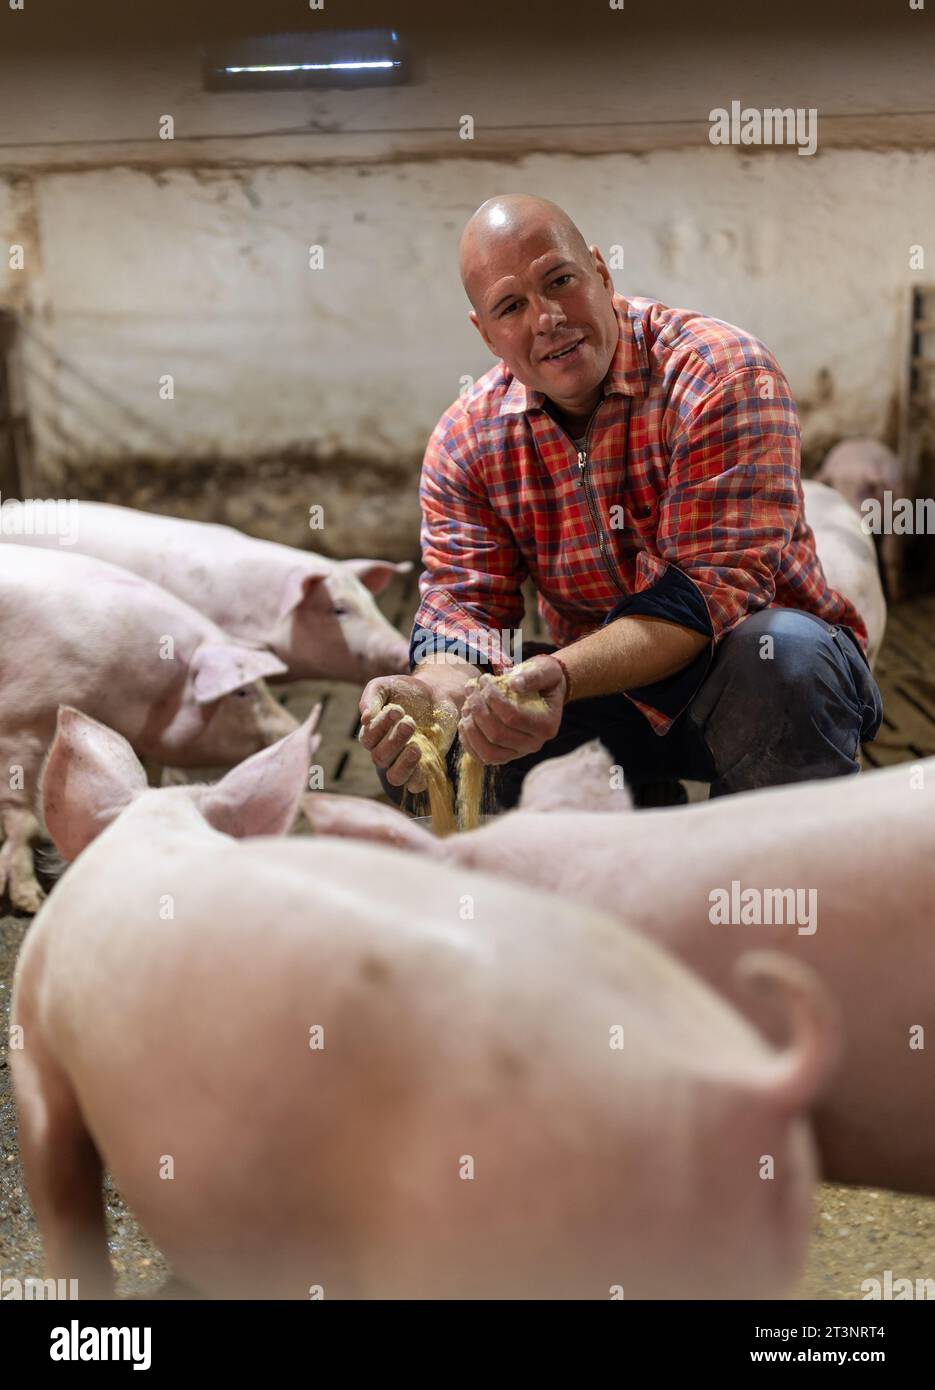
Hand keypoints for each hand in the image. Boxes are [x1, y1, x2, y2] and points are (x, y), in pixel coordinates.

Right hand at [358, 674, 458, 791]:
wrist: (438, 694)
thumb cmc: (407, 690)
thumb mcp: (386, 686)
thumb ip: (371, 697)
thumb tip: (364, 718)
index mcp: (373, 734)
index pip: (368, 739)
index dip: (380, 727)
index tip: (398, 709)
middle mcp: (386, 751)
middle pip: (380, 757)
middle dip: (394, 740)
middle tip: (410, 722)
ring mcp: (404, 762)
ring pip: (395, 777)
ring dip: (404, 764)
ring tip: (416, 747)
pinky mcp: (424, 768)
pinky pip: (416, 784)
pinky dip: (419, 777)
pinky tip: (425, 757)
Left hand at [458, 654, 565, 765]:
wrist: (543, 692)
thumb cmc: (543, 680)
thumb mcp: (545, 670)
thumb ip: (532, 675)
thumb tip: (514, 684)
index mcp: (546, 725)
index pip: (513, 717)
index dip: (493, 698)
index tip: (484, 679)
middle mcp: (534, 744)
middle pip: (497, 735)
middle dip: (478, 709)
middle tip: (471, 688)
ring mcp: (518, 753)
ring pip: (488, 752)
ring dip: (470, 727)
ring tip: (467, 704)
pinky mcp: (504, 756)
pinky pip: (481, 757)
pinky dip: (468, 740)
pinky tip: (466, 719)